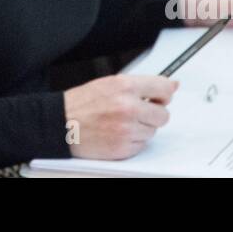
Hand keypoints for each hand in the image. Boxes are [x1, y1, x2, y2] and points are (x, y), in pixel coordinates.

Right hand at [63, 74, 177, 159]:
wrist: (60, 123)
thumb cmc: (82, 104)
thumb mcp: (109, 83)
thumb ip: (141, 85)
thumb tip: (171, 85)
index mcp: (124, 87)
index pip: (164, 89)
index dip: (165, 94)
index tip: (162, 97)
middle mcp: (128, 107)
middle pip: (163, 115)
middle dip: (153, 114)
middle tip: (137, 112)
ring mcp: (126, 129)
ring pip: (152, 131)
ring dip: (141, 128)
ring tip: (121, 123)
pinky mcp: (123, 148)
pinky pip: (141, 145)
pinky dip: (133, 141)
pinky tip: (117, 133)